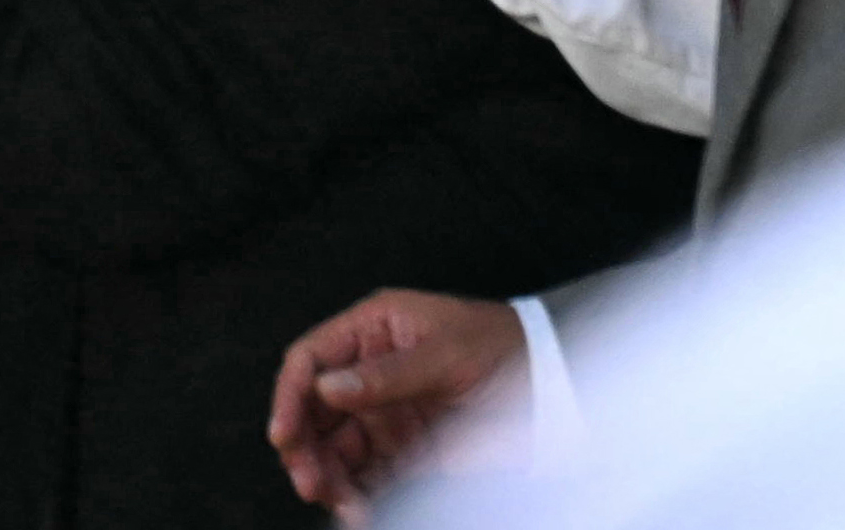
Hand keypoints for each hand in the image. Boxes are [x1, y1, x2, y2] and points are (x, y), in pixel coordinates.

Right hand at [267, 288, 520, 516]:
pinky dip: (362, 496)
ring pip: (338, 450)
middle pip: (315, 411)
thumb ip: (387, 374)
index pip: (310, 360)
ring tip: (343, 505)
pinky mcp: (409, 451)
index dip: (290, 397)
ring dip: (331, 478)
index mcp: (372, 332)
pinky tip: (362, 512)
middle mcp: (370, 373)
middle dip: (306, 449)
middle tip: (311, 484)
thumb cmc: (506, 349)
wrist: (560, 389)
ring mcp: (388, 414)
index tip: (284, 437)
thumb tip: (326, 388)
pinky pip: (372, 476)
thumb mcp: (447, 354)